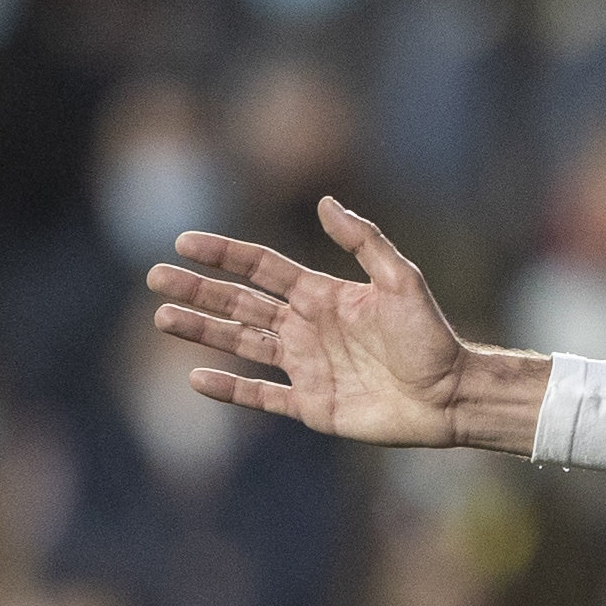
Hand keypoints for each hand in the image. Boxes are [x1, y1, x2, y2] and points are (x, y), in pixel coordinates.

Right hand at [148, 198, 523, 449]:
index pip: (262, 268)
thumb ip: (363, 242)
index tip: (185, 241)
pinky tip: (197, 377)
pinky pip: (260, 395)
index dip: (225, 255)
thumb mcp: (401, 279)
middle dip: (199, 290)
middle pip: (241, 303)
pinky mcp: (310, 405)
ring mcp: (305, 366)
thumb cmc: (431, 335)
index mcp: (324, 295)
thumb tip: (326, 201)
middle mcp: (307, 327)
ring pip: (241, 345)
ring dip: (202, 331)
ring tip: (163, 318)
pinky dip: (229, 388)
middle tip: (155, 277)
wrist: (451, 394)